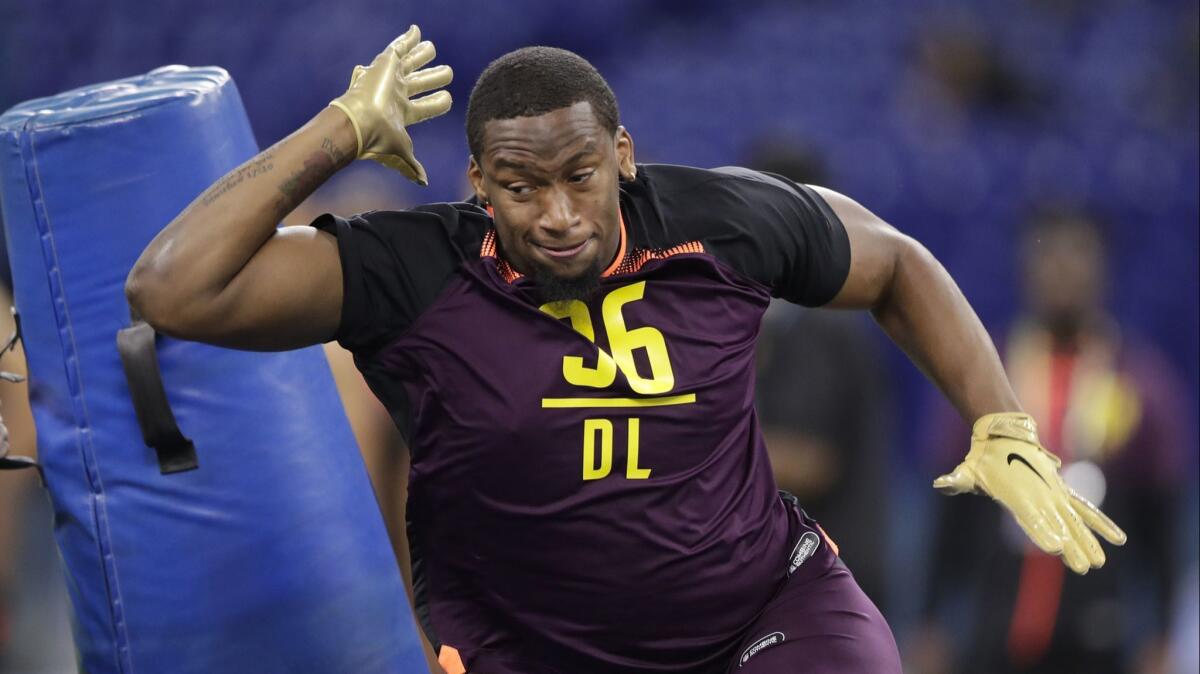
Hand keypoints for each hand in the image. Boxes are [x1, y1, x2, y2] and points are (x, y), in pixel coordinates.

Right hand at [328, 25, 452, 184]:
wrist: (361, 123)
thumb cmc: (379, 140)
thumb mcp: (401, 154)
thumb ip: (411, 166)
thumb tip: (423, 182)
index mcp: (402, 114)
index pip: (425, 107)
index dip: (438, 102)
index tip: (448, 99)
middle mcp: (396, 94)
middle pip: (420, 83)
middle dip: (434, 77)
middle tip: (447, 72)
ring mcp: (391, 78)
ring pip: (411, 63)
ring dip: (422, 55)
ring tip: (432, 48)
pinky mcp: (385, 64)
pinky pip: (398, 46)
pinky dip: (408, 38)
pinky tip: (416, 30)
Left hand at [933, 412, 1125, 573]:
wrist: (1003, 434)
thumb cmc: (983, 459)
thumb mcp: (967, 470)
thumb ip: (957, 480)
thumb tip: (941, 484)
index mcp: (1016, 493)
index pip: (1031, 517)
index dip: (1042, 532)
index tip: (1055, 549)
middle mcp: (1039, 493)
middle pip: (1058, 524)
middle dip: (1072, 546)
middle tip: (1084, 568)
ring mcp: (1053, 491)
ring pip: (1075, 520)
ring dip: (1088, 540)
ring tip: (1101, 563)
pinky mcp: (1061, 490)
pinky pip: (1084, 508)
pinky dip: (1099, 522)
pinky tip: (1116, 539)